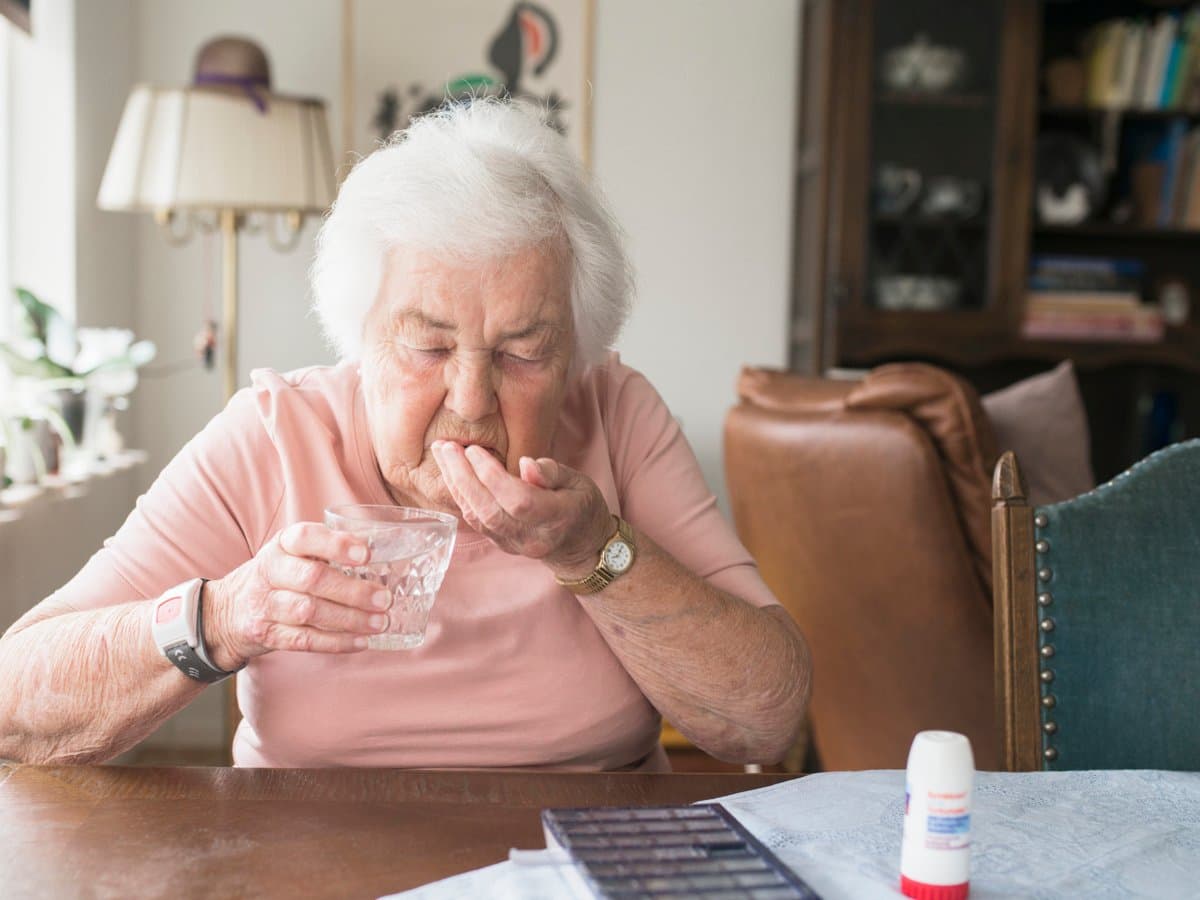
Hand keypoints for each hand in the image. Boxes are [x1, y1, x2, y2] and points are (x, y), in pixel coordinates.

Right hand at [203, 522, 392, 669]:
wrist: (225, 612)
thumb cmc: (277, 577)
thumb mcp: (292, 554)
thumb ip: (326, 550)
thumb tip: (381, 552)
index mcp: (281, 545)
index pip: (305, 537)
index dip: (336, 545)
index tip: (366, 555)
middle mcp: (269, 571)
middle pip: (312, 579)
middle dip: (353, 591)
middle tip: (384, 599)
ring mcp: (264, 604)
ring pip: (309, 611)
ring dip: (349, 619)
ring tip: (379, 623)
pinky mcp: (266, 633)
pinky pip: (304, 640)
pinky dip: (336, 642)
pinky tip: (361, 641)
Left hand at [431, 440, 612, 577]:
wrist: (581, 546)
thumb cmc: (581, 505)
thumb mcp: (579, 481)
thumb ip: (551, 472)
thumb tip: (525, 464)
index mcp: (557, 518)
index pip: (518, 500)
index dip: (493, 476)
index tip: (475, 450)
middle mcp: (532, 537)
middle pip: (490, 510)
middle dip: (464, 477)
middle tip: (447, 447)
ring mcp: (514, 545)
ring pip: (477, 517)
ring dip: (456, 483)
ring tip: (443, 454)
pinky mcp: (501, 544)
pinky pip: (475, 520)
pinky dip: (461, 495)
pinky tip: (452, 473)